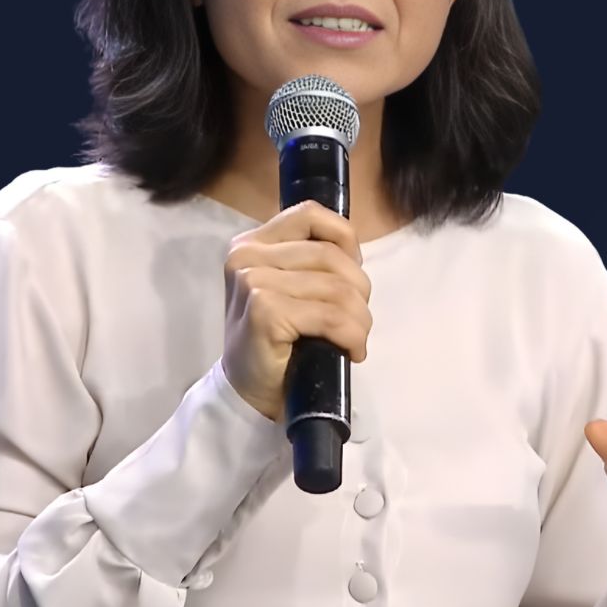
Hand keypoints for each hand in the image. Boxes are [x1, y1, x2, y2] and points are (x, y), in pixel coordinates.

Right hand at [221, 200, 372, 420]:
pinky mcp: (264, 311)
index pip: (310, 214)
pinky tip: (351, 351)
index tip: (352, 276)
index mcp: (251, 243)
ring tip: (356, 340)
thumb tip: (354, 254)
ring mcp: (252, 282)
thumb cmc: (275, 342)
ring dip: (360, 320)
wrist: (248, 393)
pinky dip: (352, 336)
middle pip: (330, 255)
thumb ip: (308, 262)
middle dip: (359, 291)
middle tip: (358, 322)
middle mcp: (246, 256)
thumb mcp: (287, 289)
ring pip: (337, 288)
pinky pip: (331, 316)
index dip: (345, 239)